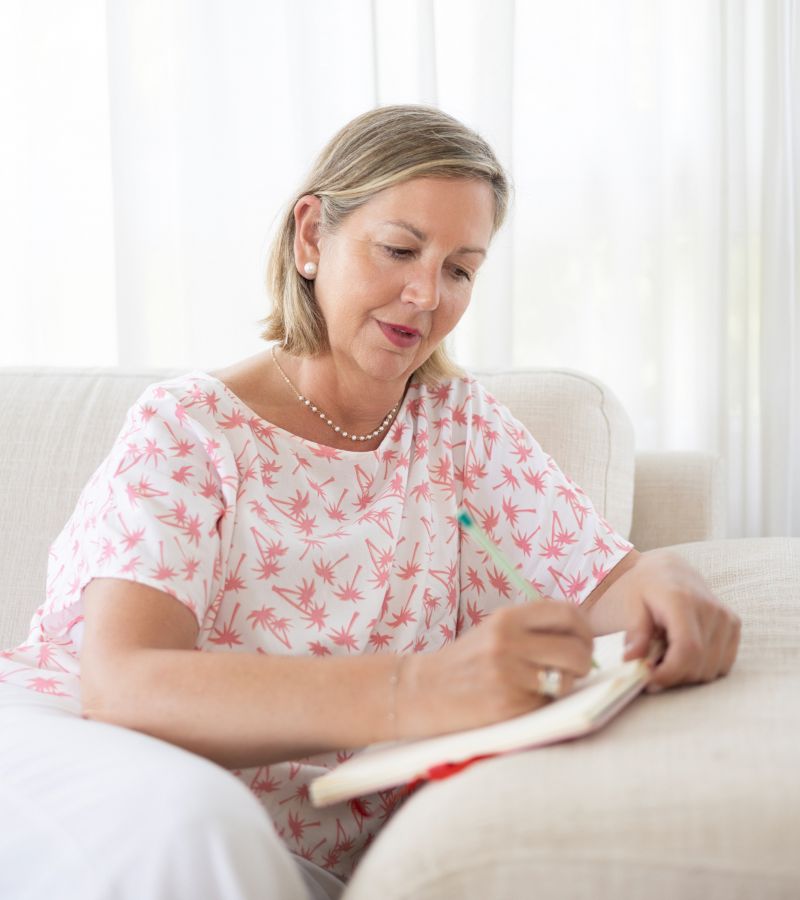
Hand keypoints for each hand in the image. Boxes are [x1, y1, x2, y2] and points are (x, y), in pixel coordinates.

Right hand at [399, 600, 593, 739]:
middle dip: (583, 661)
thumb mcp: (494, 630)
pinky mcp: (508, 705)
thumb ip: (532, 629)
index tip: (584, 640)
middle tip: (575, 668)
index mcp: (507, 618)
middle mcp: (508, 642)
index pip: (568, 614)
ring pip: (567, 679)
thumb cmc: (464, 662)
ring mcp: (508, 675)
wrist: (422, 690)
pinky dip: (545, 704)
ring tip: (548, 685)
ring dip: (566, 685)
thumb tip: (582, 638)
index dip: (585, 628)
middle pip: (576, 649)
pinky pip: (547, 703)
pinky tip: (525, 700)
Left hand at [620, 550, 740, 692]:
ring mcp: (726, 617)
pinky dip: (701, 667)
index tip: (647, 679)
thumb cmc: (642, 587)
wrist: (665, 570)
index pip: (688, 649)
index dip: (669, 673)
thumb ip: (635, 633)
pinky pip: (722, 664)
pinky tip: (681, 655)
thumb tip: (633, 660)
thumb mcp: (629, 605)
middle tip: (649, 668)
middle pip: (700, 664)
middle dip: (673, 676)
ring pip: (712, 669)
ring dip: (686, 674)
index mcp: (682, 600)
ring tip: (664, 658)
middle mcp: (710, 608)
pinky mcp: (733, 625)